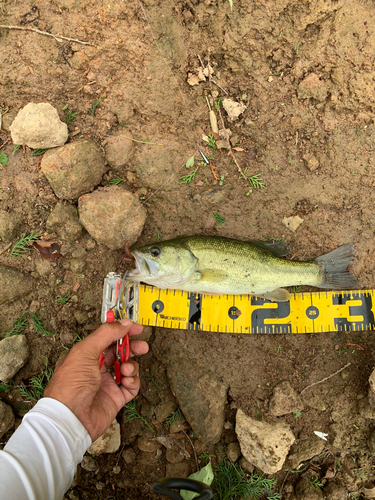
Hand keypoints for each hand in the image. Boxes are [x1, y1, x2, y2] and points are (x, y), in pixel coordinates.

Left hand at [44, 319, 147, 441]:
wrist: (70, 419)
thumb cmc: (71, 385)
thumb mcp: (85, 351)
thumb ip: (106, 334)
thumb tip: (123, 322)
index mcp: (87, 355)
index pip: (108, 338)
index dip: (122, 331)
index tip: (136, 328)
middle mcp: (97, 368)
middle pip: (120, 352)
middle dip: (132, 348)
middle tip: (141, 346)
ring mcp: (107, 383)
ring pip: (128, 368)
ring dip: (131, 366)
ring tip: (126, 369)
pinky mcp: (116, 398)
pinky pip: (131, 386)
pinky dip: (133, 381)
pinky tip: (127, 381)